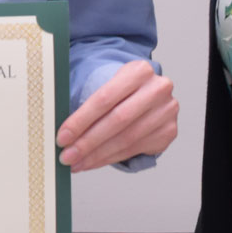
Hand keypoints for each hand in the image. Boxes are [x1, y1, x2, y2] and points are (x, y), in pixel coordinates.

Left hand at [56, 59, 177, 170]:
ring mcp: (166, 111)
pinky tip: (95, 161)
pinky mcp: (168, 131)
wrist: (148, 93)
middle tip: (67, 156)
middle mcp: (157, 89)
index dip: (81, 120)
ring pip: (126, 139)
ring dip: (97, 155)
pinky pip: (134, 149)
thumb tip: (63, 133)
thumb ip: (88, 104)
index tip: (62, 137)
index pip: (104, 98)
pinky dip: (110, 158)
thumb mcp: (108, 86)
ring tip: (78, 162)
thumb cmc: (122, 91)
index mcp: (139, 70)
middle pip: (117, 120)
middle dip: (88, 142)